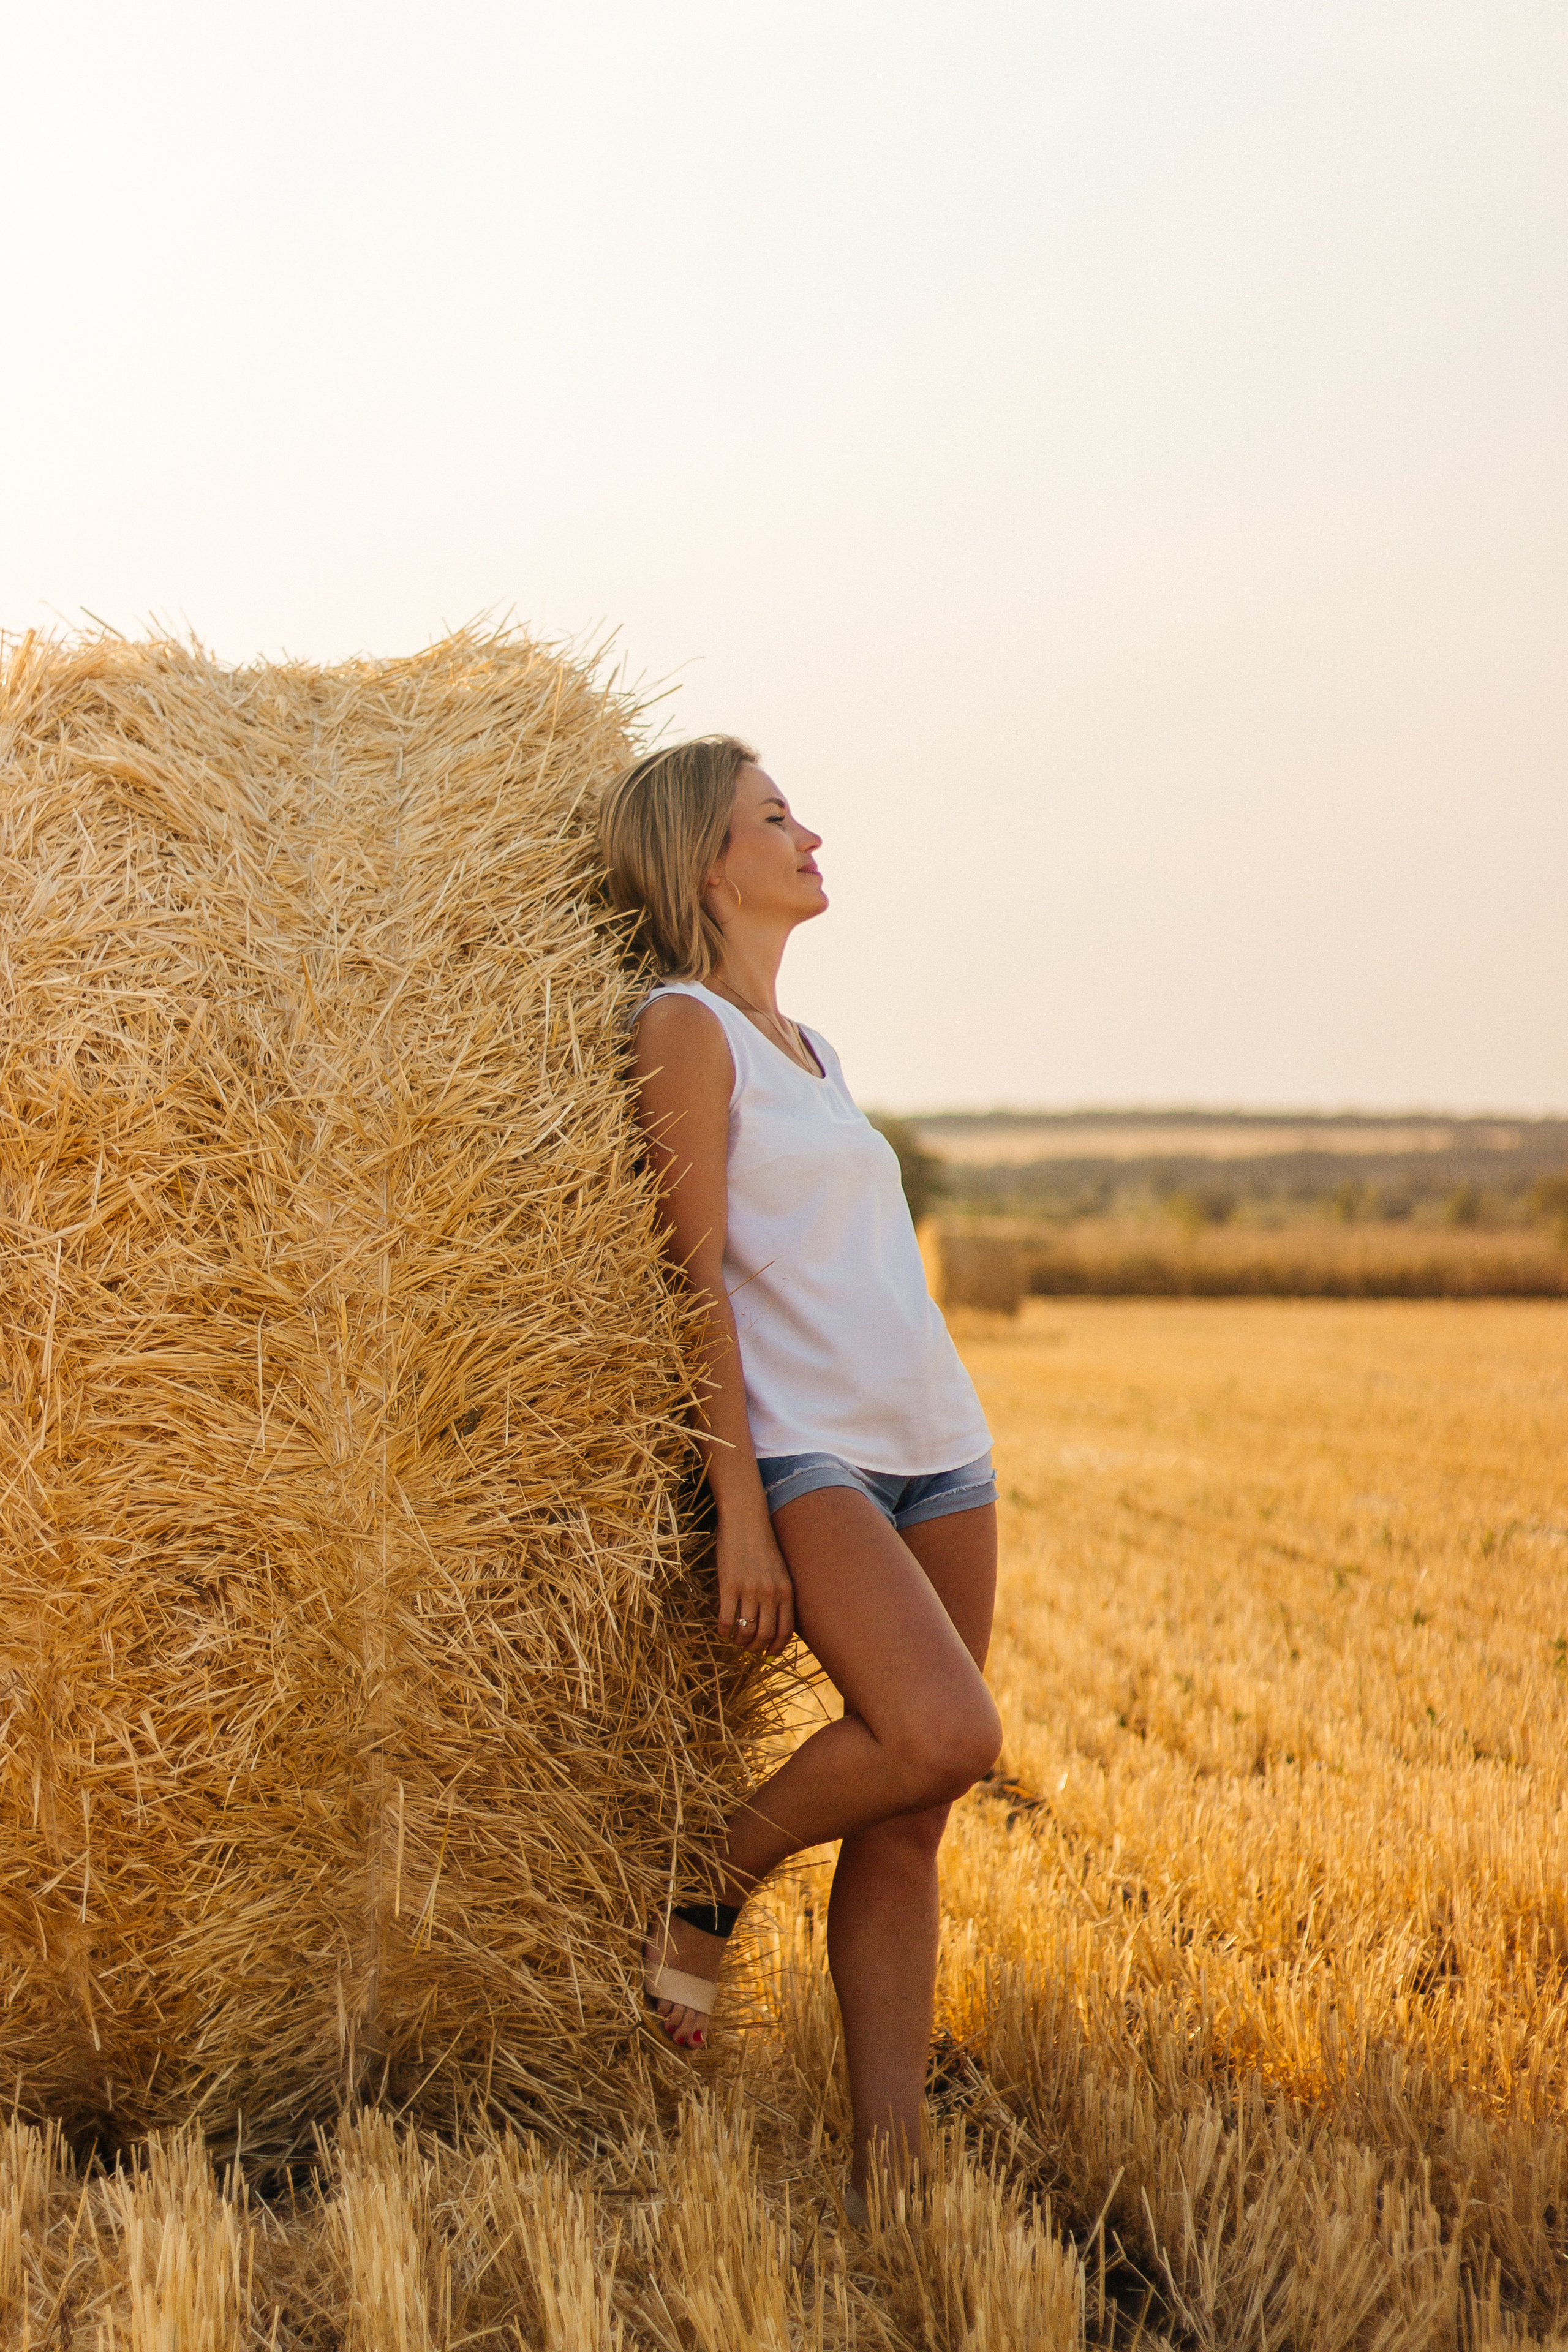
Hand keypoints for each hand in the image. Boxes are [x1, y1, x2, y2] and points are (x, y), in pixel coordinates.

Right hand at [715, 1518, 795, 1654]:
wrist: (745, 1521)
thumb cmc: (762, 1546)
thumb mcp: (780, 1571)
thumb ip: (779, 1595)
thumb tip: (772, 1625)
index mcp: (786, 1590)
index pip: (785, 1630)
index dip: (777, 1647)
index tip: (769, 1653)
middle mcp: (770, 1593)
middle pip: (764, 1635)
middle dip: (756, 1648)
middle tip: (749, 1649)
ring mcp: (749, 1590)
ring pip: (745, 1631)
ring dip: (740, 1642)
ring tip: (736, 1640)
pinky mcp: (728, 1586)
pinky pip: (726, 1619)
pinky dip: (724, 1631)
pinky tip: (723, 1630)